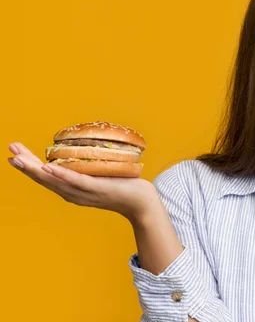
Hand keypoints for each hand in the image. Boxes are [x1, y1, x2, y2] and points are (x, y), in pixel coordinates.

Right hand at [7, 142, 160, 223]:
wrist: (141, 203)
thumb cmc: (122, 187)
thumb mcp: (100, 177)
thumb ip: (88, 169)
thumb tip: (80, 151)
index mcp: (72, 191)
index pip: (46, 178)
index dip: (29, 168)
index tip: (15, 155)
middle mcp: (74, 194)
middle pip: (44, 180)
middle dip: (25, 166)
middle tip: (9, 153)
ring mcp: (84, 193)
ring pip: (55, 181)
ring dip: (36, 169)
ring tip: (20, 159)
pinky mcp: (97, 189)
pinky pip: (76, 181)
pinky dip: (61, 175)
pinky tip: (48, 168)